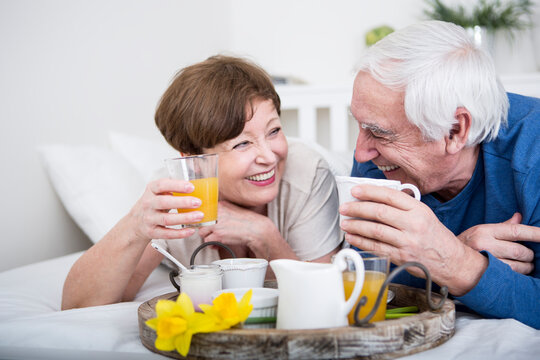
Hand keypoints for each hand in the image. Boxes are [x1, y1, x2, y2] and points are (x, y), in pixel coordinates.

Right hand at [127, 178, 203, 241]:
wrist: (136, 223)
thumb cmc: (152, 205)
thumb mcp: (158, 193)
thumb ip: (173, 189)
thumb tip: (197, 189)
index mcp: (151, 190)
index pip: (162, 185)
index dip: (177, 185)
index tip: (191, 187)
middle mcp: (148, 204)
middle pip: (164, 202)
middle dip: (183, 202)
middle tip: (198, 202)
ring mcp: (149, 219)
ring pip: (167, 219)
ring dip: (185, 218)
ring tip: (199, 216)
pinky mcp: (152, 232)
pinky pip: (167, 233)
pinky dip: (180, 233)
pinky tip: (191, 230)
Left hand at [197, 201, 275, 254]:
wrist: (256, 229)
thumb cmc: (247, 221)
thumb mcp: (232, 210)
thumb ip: (220, 212)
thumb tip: (210, 218)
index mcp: (220, 204)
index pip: (203, 211)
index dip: (204, 219)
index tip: (206, 223)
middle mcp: (216, 213)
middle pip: (201, 221)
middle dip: (206, 228)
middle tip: (212, 231)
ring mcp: (216, 223)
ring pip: (201, 231)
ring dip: (208, 236)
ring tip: (216, 238)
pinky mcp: (218, 234)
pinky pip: (207, 241)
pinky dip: (212, 244)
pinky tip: (219, 243)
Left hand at [339, 184, 487, 295]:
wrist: (450, 261)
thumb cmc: (434, 235)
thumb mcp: (424, 214)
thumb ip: (403, 205)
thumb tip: (375, 196)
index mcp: (419, 210)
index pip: (390, 196)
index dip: (370, 192)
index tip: (355, 191)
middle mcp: (414, 224)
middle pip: (379, 212)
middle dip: (357, 208)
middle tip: (345, 207)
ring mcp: (407, 242)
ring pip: (375, 230)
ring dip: (356, 226)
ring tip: (345, 223)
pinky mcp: (401, 257)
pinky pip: (376, 247)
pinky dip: (361, 242)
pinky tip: (352, 238)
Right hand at [458, 213, 535, 273]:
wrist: (444, 261)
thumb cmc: (465, 245)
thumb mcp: (480, 231)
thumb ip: (502, 226)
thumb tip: (519, 217)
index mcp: (485, 231)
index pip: (516, 231)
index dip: (535, 233)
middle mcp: (485, 245)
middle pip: (520, 251)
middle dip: (528, 255)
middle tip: (527, 256)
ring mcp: (485, 262)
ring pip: (518, 267)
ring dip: (525, 267)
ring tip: (522, 266)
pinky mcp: (486, 276)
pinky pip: (511, 278)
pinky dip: (518, 276)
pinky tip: (516, 274)